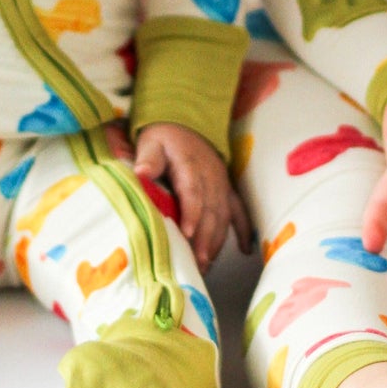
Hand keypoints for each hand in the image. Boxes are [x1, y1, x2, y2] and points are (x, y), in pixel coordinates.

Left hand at [133, 122, 252, 271]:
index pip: (192, 192)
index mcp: (190, 165)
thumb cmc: (164, 136)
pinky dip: (244, 230)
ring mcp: (221, 184)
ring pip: (223, 216)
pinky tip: (245, 250)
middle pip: (210, 210)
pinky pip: (238, 211)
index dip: (191, 213)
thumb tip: (141, 173)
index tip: (187, 233)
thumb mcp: (151, 141)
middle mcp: (210, 177)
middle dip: (204, 238)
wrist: (185, 122)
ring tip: (206, 264)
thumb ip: (148, 158)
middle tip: (197, 262)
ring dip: (216, 240)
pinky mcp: (226, 189)